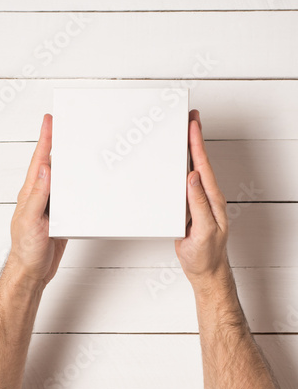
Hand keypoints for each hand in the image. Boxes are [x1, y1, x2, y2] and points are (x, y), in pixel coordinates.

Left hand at [8, 114, 66, 288]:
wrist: (32, 271)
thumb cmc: (26, 249)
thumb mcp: (30, 221)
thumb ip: (38, 196)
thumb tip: (45, 169)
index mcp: (30, 193)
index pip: (39, 161)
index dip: (45, 139)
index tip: (49, 121)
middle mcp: (40, 195)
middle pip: (50, 164)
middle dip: (56, 143)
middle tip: (63, 125)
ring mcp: (50, 205)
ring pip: (62, 178)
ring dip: (69, 163)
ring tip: (77, 147)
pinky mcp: (60, 216)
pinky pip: (69, 195)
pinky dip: (76, 184)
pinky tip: (82, 181)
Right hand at [175, 110, 230, 294]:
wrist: (204, 270)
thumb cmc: (206, 255)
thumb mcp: (203, 230)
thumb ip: (198, 204)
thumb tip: (192, 178)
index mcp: (212, 199)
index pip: (203, 166)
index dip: (198, 144)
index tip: (193, 124)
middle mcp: (206, 196)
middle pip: (199, 162)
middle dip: (195, 139)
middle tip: (191, 119)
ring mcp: (197, 201)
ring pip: (192, 170)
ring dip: (188, 151)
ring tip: (184, 132)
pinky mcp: (188, 207)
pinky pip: (183, 183)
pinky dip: (179, 168)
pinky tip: (175, 162)